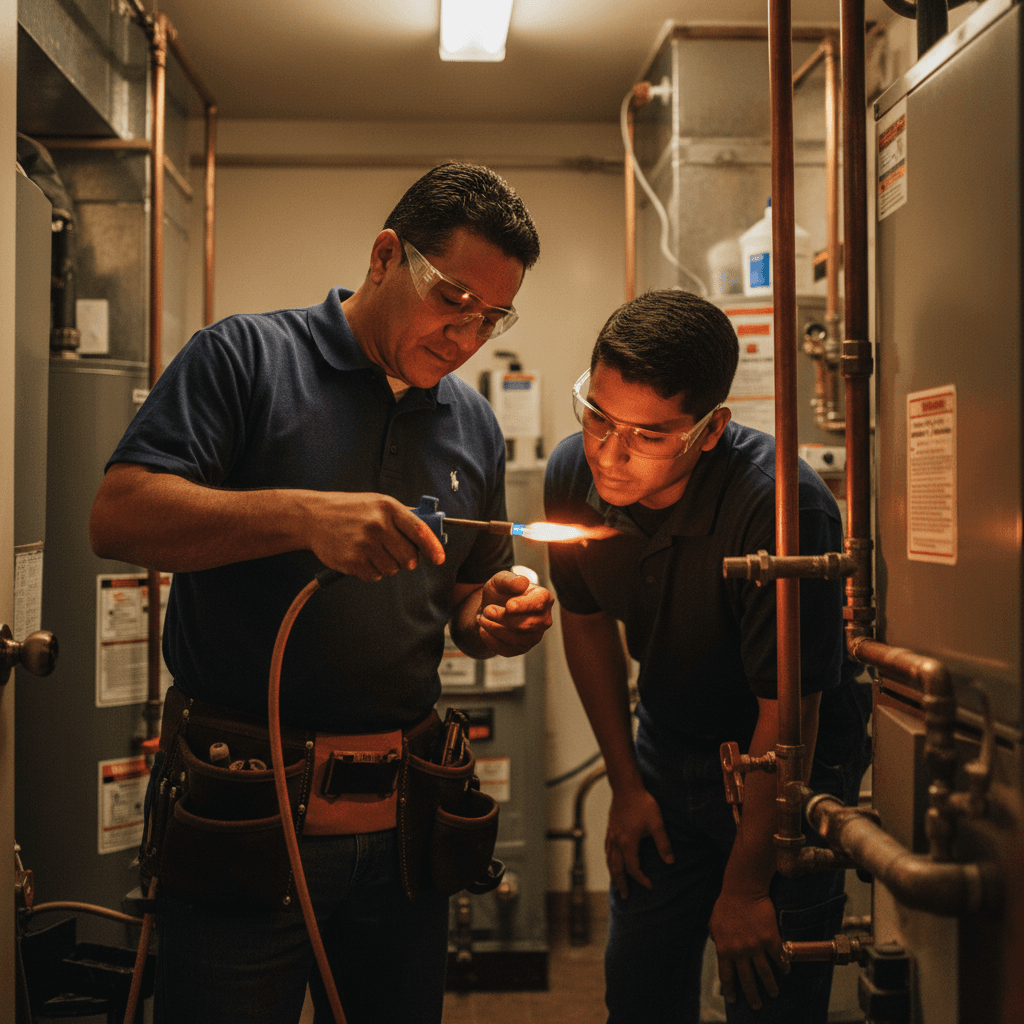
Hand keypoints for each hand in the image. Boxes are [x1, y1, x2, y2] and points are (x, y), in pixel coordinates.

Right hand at [309, 493, 445, 581]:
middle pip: (409, 557)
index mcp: (388, 508)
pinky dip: (371, 570)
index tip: (439, 558)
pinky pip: (375, 576)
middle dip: (407, 560)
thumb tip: (432, 533)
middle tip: (395, 552)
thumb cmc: (351, 510)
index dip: (433, 548)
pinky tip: (360, 555)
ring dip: (387, 565)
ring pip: (393, 569)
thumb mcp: (378, 503)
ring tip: (371, 550)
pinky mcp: (352, 561)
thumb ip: (404, 517)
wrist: (314, 517)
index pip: (419, 531)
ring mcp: (364, 544)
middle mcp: (377, 525)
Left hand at [475, 571, 553, 655]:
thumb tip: (522, 583)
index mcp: (544, 598)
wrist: (490, 609)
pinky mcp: (523, 648)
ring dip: (494, 629)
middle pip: (526, 624)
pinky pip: (508, 650)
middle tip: (487, 610)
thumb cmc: (500, 592)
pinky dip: (492, 641)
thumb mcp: (500, 580)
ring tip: (482, 618)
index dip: (524, 606)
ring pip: (516, 639)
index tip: (508, 606)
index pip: (539, 603)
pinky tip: (482, 630)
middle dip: (503, 618)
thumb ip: (509, 579)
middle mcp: (544, 619)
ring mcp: (535, 636)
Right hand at [605, 785, 673, 897]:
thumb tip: (670, 862)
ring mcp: (611, 836)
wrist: (626, 787)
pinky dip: (609, 860)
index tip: (650, 885)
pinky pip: (607, 850)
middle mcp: (617, 842)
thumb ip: (663, 843)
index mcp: (628, 843)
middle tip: (625, 896)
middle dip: (621, 883)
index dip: (641, 879)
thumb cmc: (643, 804)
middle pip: (617, 868)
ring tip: (617, 884)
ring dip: (613, 874)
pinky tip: (612, 861)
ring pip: (609, 860)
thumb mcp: (657, 823)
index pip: (633, 868)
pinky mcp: (610, 829)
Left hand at [709, 890, 787, 1010]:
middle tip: (756, 1006)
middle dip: (752, 996)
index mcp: (724, 949)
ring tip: (773, 994)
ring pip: (765, 974)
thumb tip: (720, 950)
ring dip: (770, 987)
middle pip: (747, 981)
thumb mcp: (714, 924)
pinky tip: (785, 972)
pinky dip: (783, 967)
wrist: (744, 890)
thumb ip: (717, 940)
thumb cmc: (726, 905)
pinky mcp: (771, 939)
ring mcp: (756, 946)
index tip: (734, 1000)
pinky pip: (779, 958)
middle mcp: (740, 951)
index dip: (731, 990)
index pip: (727, 976)